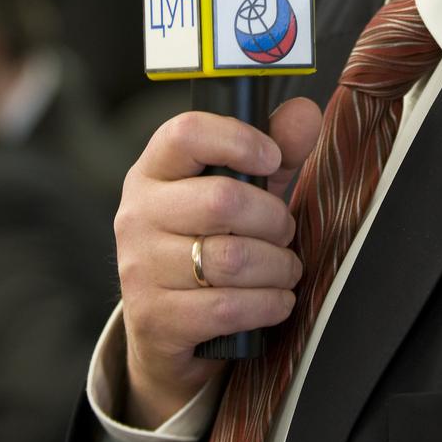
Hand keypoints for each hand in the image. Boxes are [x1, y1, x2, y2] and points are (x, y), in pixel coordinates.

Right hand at [114, 97, 321, 428]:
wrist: (166, 328)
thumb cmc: (209, 243)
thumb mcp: (242, 191)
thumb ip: (276, 150)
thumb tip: (304, 112)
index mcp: (154, 172)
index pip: (186, 134)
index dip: (238, 140)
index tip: (272, 158)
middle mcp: (137, 215)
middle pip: (222, 200)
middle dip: (274, 219)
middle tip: (285, 231)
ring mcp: (140, 268)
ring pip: (232, 259)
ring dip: (278, 266)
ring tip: (285, 268)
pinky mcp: (155, 318)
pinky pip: (229, 307)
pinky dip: (268, 304)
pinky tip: (277, 300)